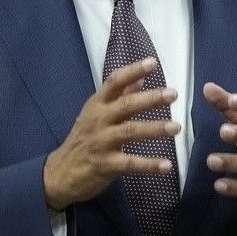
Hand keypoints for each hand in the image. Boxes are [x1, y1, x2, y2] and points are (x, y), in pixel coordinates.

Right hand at [43, 58, 179, 210]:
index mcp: (97, 104)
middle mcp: (99, 120)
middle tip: (172, 94)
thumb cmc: (84, 139)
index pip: (114, 82)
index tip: (152, 63)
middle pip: (125, 105)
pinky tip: (166, 165)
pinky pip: (130, 164)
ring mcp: (101, 142)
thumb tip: (141, 78)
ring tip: (176, 127)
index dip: (133, 71)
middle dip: (150, 99)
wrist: (60, 172)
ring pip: (130, 132)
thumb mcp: (97, 113)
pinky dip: (149, 165)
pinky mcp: (105, 164)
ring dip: (154, 128)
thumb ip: (119, 96)